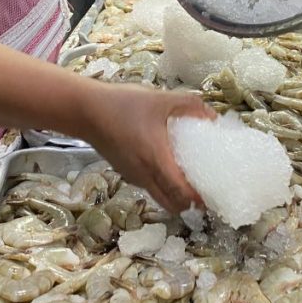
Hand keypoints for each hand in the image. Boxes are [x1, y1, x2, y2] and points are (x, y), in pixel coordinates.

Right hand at [81, 82, 215, 212]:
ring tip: (191, 178)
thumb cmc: (123, 104)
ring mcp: (133, 176)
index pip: (181, 193)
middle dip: (192, 203)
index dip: (200, 199)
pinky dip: (164, 186)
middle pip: (172, 204)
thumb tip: (212, 115)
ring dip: (177, 196)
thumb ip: (189, 104)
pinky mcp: (125, 172)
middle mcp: (144, 175)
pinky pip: (150, 186)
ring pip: (160, 197)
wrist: (85, 110)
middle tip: (207, 189)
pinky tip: (170, 166)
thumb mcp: (160, 99)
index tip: (215, 194)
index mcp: (156, 160)